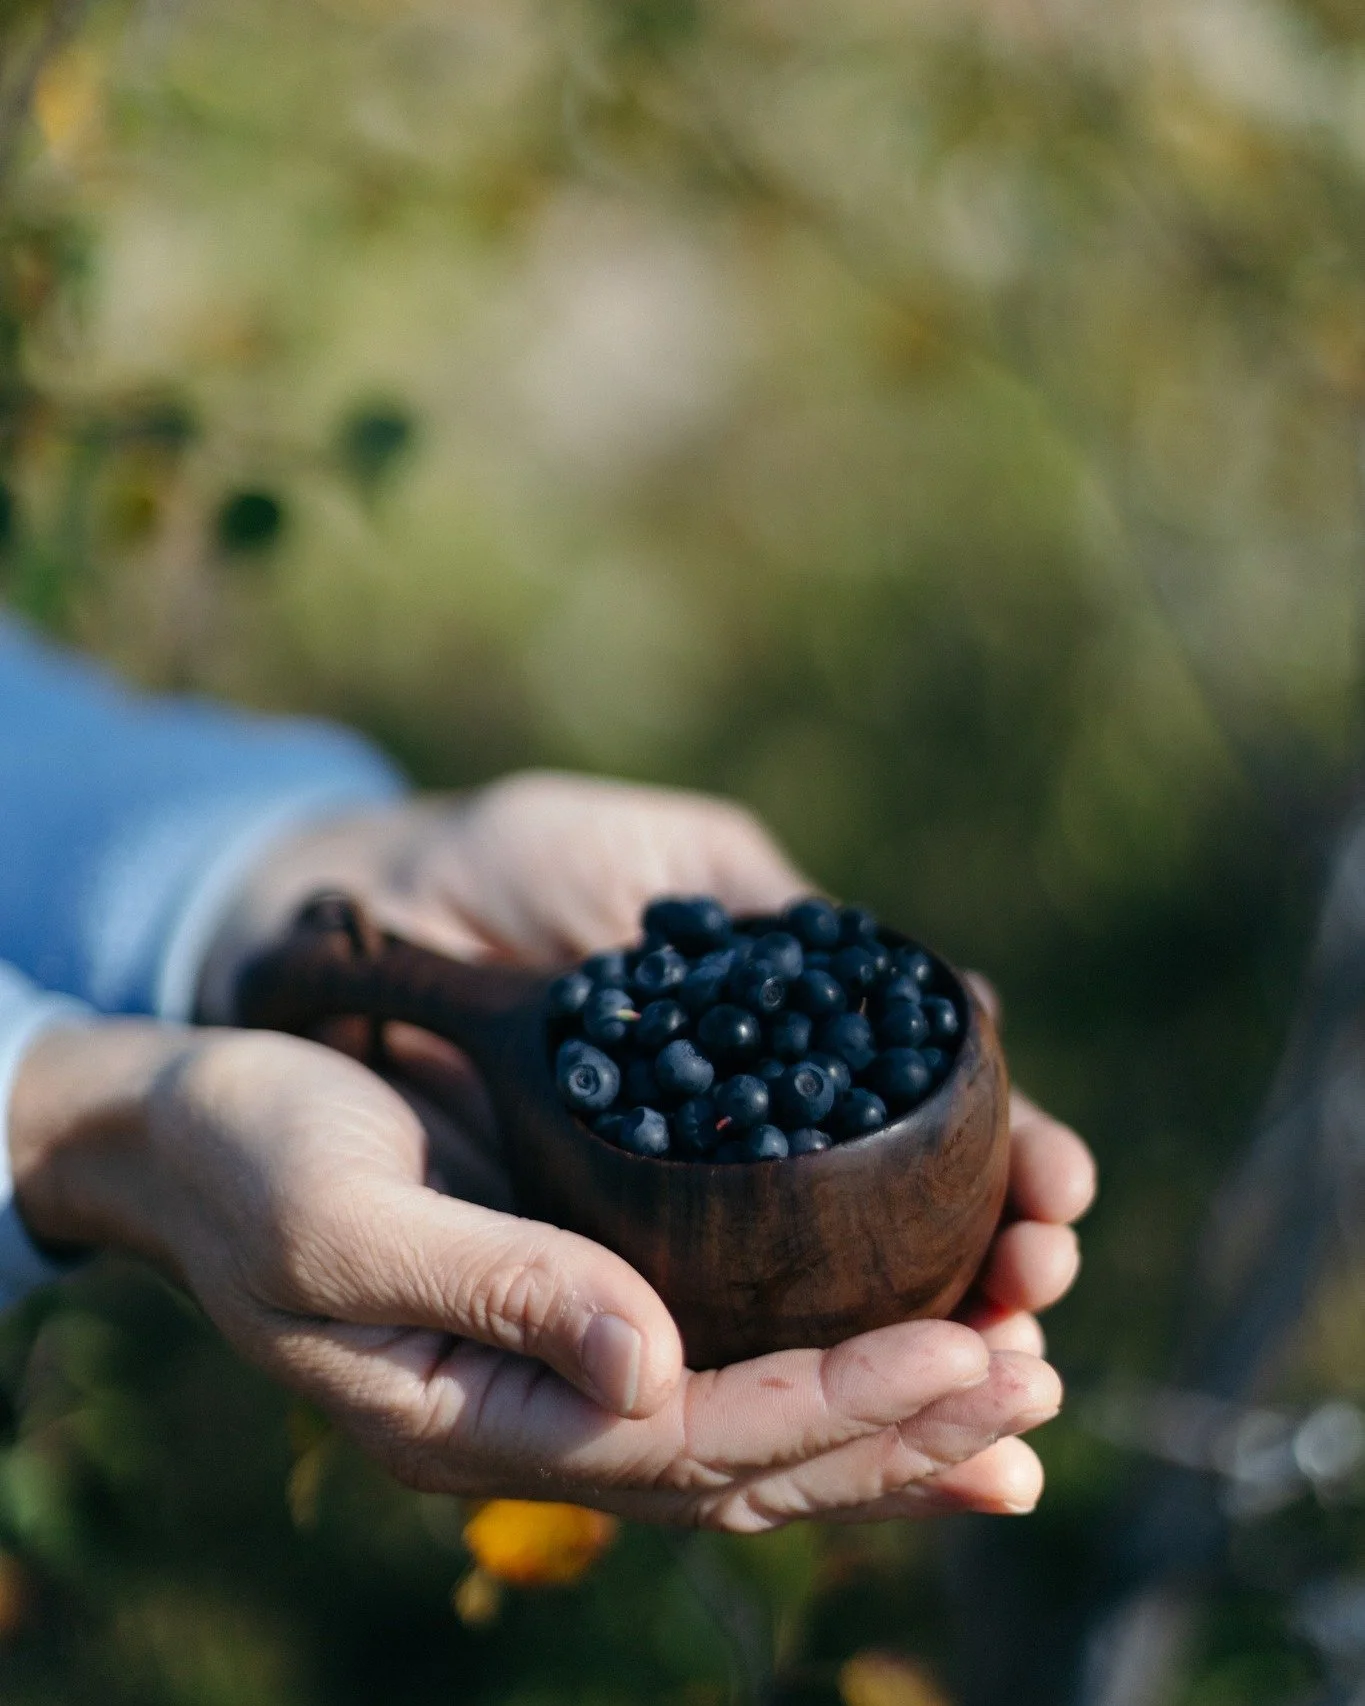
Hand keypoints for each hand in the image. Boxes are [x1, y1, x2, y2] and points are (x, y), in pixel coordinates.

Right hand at [11, 1023, 1062, 1526]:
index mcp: (478, 1417)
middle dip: (902, 1427)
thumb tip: (653, 1364)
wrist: (192, 1129)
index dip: (837, 1404)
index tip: (963, 1353)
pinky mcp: (584, 1301)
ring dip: (892, 1418)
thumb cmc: (252, 1166)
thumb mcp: (347, 1227)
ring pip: (758, 1430)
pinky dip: (833, 1369)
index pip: (693, 1440)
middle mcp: (540, 1413)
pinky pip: (729, 1362)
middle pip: (752, 1459)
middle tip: (1036, 1383)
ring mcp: (564, 1367)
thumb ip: (498, 1295)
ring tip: (1021, 1393)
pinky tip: (922, 1354)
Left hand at [201, 769, 1094, 1355]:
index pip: (926, 1137)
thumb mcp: (675, 866)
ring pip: (816, 1321)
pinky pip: (690, 1351)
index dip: (1008, 1169)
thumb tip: (967, 1007)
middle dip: (989, 1273)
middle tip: (1042, 1284)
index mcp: (780, 1066)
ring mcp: (666, 1227)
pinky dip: (775, 1388)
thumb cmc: (521, 858)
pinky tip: (859, 1423)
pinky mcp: (583, 1275)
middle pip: (898, 1244)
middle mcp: (742, 1161)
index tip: (1063, 1190)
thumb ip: (791, 928)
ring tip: (1001, 1368)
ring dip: (915, 1355)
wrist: (369, 904)